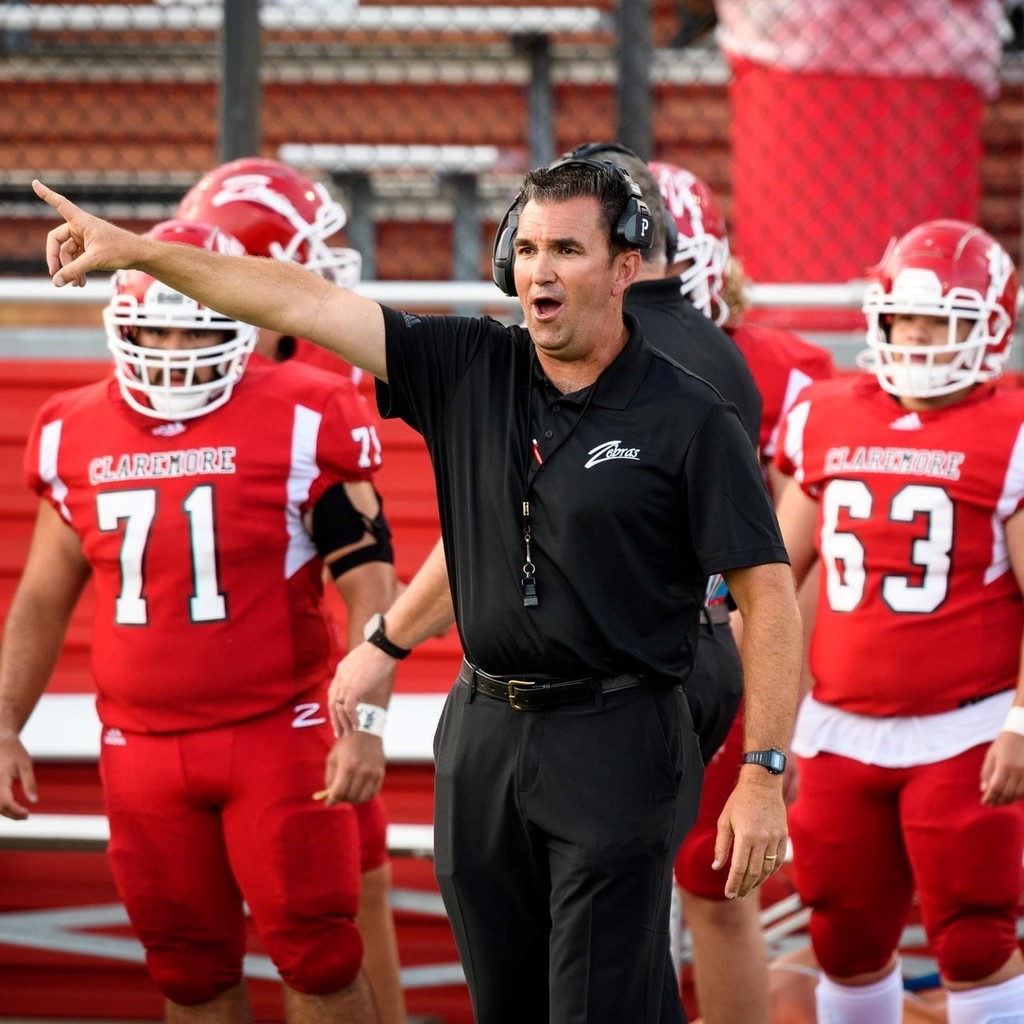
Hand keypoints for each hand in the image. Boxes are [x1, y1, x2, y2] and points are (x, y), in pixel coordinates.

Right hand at [0, 733, 36, 819]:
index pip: (6, 803)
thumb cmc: (14, 751)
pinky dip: (1, 806)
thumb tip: (34, 801)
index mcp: (0, 780)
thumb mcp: (26, 765)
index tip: (27, 814)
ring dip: (6, 812)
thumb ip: (30, 783)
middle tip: (25, 816)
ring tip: (20, 813)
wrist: (0, 740)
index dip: (16, 812)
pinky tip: (11, 806)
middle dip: (12, 814)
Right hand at [32, 179, 142, 287]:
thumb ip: (74, 271)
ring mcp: (86, 238)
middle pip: (57, 241)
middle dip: (56, 259)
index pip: (59, 204)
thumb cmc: (121, 251)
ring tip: (76, 284)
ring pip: (68, 253)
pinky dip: (78, 270)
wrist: (141, 256)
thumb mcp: (95, 260)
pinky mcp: (92, 248)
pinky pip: (78, 258)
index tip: (34, 183)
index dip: (46, 194)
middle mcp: (81, 227)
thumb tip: (55, 282)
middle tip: (55, 276)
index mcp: (81, 221)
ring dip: (70, 269)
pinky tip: (81, 283)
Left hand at [321, 731, 385, 804]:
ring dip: (353, 799)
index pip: (339, 793)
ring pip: (362, 798)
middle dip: (341, 799)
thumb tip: (330, 796)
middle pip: (350, 797)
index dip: (331, 801)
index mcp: (348, 766)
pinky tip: (359, 791)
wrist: (366, 730)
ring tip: (349, 793)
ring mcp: (373, 773)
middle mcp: (362, 771)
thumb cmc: (346, 744)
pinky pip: (373, 793)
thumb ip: (330, 778)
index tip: (328, 802)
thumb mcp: (333, 758)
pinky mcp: (380, 773)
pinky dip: (365, 796)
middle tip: (338, 795)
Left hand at [327, 641, 396, 737]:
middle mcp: (340, 677)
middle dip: (335, 720)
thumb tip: (368, 678)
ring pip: (337, 709)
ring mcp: (345, 684)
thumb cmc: (380, 650)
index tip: (339, 718)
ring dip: (343, 723)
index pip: (333, 692)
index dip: (335, 707)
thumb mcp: (366, 661)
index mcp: (342, 670)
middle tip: (339, 732)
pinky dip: (351, 719)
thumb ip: (362, 671)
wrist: (383, 646)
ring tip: (348, 734)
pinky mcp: (353, 689)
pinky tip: (357, 726)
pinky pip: (348, 709)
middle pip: (331, 703)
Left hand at [713, 767, 787, 898]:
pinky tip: (762, 875)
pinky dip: (770, 871)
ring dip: (758, 882)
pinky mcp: (783, 836)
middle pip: (754, 872)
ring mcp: (775, 838)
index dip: (734, 883)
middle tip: (737, 894)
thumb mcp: (724, 821)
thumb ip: (721, 846)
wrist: (762, 784)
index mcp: (745, 836)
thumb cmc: (739, 801)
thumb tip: (716, 867)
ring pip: (768, 869)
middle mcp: (762, 839)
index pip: (739, 868)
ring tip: (747, 887)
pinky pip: (778, 860)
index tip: (729, 893)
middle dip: (744, 886)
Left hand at [980, 731, 1023, 805]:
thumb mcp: (991, 755)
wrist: (1021, 734)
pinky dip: (1018, 796)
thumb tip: (983, 789)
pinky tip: (1011, 796)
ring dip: (1008, 800)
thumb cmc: (1003, 744)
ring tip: (1000, 801)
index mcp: (1004, 766)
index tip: (984, 802)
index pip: (996, 788)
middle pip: (1007, 793)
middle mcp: (1017, 771)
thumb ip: (987, 772)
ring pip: (1018, 794)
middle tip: (991, 804)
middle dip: (998, 801)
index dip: (989, 797)